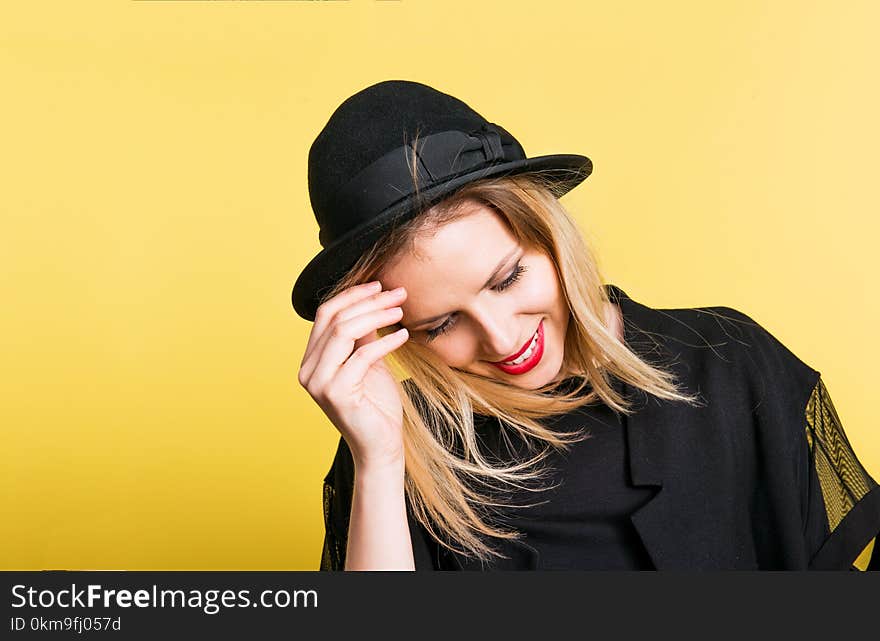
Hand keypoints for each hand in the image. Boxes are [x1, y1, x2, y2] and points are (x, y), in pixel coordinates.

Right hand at [298, 281, 409, 469]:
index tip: (380, 284)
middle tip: (398, 293)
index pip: (325, 314)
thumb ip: (363, 335)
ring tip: (400, 310)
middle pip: (334, 319)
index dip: (352, 295)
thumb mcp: (369, 362)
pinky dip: (385, 341)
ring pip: (344, 331)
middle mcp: (308, 370)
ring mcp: (319, 383)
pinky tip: (404, 336)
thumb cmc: (376, 405)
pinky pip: (362, 356)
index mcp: (311, 360)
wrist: (380, 446)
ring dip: (376, 315)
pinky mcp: (336, 394)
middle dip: (369, 301)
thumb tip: (372, 300)